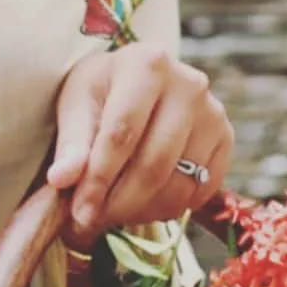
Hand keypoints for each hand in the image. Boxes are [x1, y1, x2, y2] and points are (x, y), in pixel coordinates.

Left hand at [48, 45, 232, 241]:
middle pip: (153, 163)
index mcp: (147, 65)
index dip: (98, 178)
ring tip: (112, 213)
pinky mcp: (226, 139)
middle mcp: (189, 85)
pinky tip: (141, 205)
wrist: (137, 81)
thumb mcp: (77, 105)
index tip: (80, 211)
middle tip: (91, 221)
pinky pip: (199, 191)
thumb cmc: (102, 91)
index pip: (121, 134)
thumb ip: (71, 143)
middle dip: (118, 202)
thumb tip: (61, 179)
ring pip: (178, 183)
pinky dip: (167, 208)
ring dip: (141, 210)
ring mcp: (213, 113)